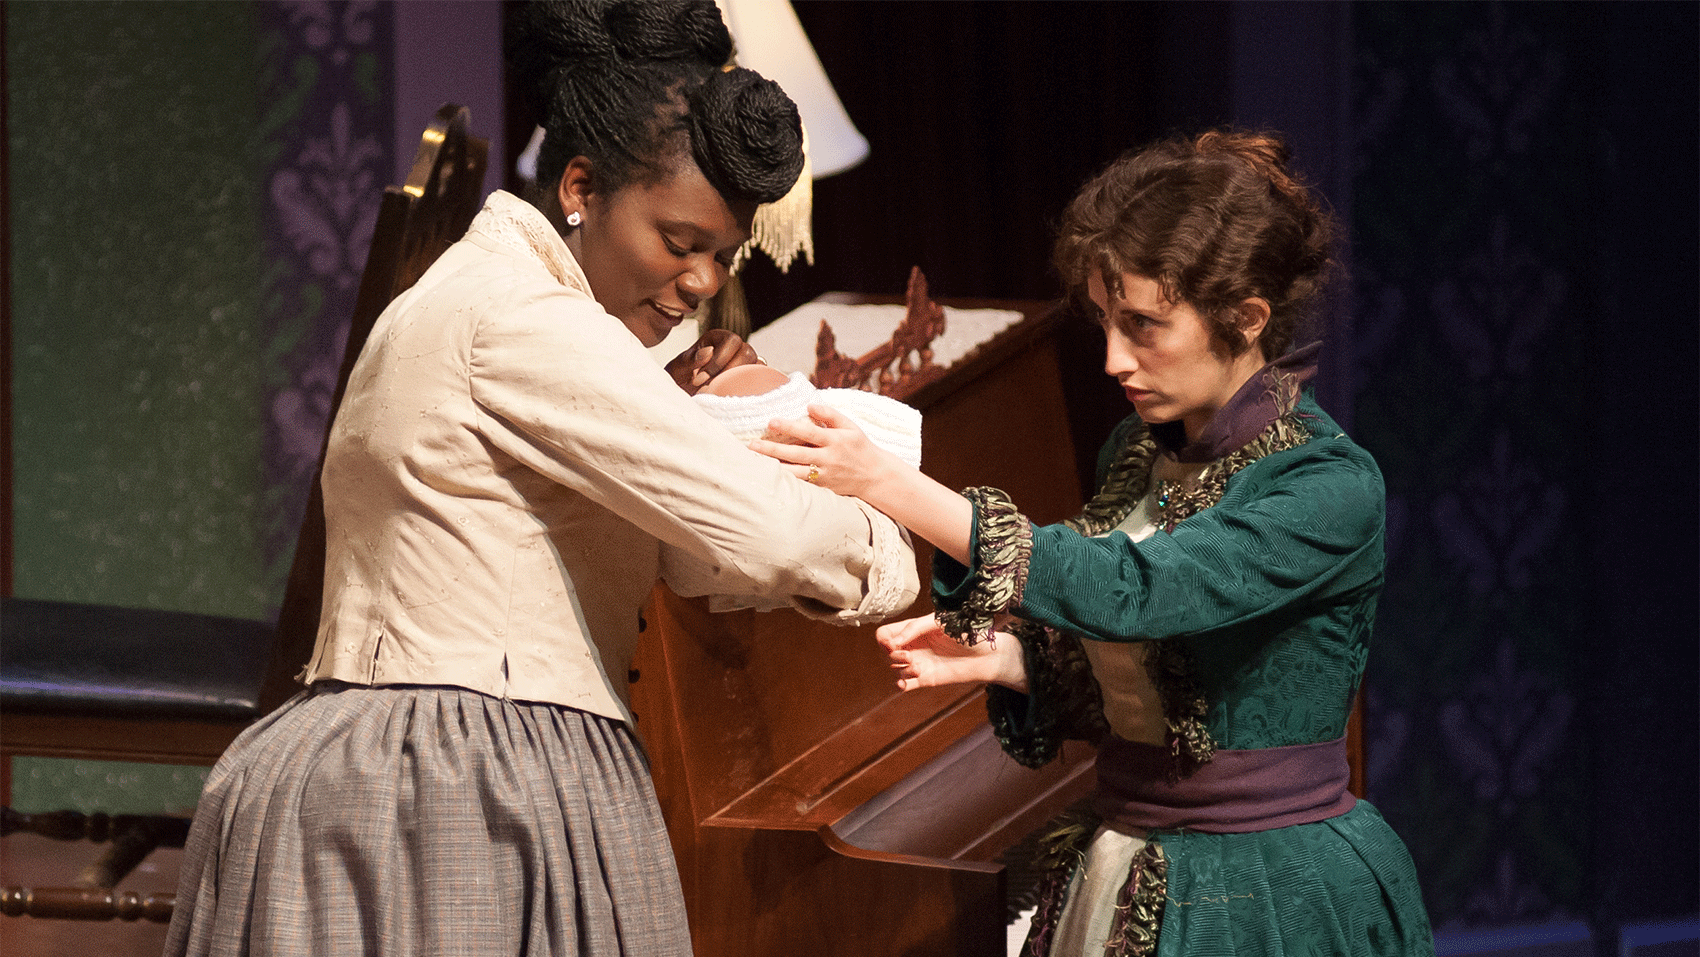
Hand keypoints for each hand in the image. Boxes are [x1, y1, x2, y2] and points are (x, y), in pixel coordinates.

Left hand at [665, 328, 760, 394]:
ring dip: (741, 382)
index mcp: (717, 339)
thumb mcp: (677, 369)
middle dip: (730, 372)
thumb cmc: (679, 380)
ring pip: (758, 366)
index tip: (701, 379)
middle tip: (710, 388)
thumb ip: (689, 360)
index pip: (732, 341)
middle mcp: (734, 348)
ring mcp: (745, 364)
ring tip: (721, 393)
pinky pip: (762, 382)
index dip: (719, 360)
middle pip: (748, 352)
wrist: (684, 397)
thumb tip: (708, 352)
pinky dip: (753, 389)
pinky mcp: (751, 380)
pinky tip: (734, 398)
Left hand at [749, 403, 894, 497]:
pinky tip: (768, 475)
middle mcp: (828, 459)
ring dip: (774, 467)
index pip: (809, 432)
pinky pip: (800, 484)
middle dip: (773, 450)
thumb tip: (809, 405)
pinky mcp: (822, 488)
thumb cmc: (860, 447)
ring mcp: (824, 476)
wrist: (875, 476)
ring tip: (754, 461)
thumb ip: (830, 415)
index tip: (771, 421)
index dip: (789, 427)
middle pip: (796, 454)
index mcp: (835, 441)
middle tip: (751, 445)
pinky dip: (784, 480)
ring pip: (795, 473)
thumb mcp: (850, 426)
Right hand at [876, 614, 1027, 692]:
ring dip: (899, 670)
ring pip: (893, 669)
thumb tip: (894, 641)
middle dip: (892, 656)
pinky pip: (903, 684)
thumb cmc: (968, 633)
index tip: (894, 643)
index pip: (885, 634)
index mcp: (914, 630)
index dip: (884, 640)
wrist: (988, 655)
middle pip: (885, 653)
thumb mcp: (940, 622)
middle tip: (909, 656)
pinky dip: (899, 685)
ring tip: (917, 668)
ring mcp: (918, 663)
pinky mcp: (925, 679)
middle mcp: (914, 646)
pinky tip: (904, 683)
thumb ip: (916, 627)